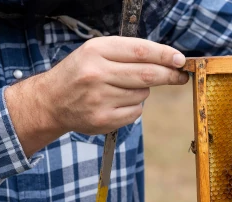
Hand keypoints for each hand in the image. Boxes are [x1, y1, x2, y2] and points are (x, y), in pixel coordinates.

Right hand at [6, 36, 188, 156]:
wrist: (51, 102)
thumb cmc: (80, 73)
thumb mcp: (96, 53)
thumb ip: (127, 53)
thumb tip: (168, 61)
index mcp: (96, 51)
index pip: (140, 51)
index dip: (164, 55)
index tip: (180, 60)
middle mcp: (97, 73)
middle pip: (147, 75)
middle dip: (169, 75)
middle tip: (181, 76)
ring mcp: (100, 99)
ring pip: (142, 94)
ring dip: (142, 91)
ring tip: (121, 89)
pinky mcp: (103, 119)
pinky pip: (135, 112)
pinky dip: (134, 107)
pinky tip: (117, 103)